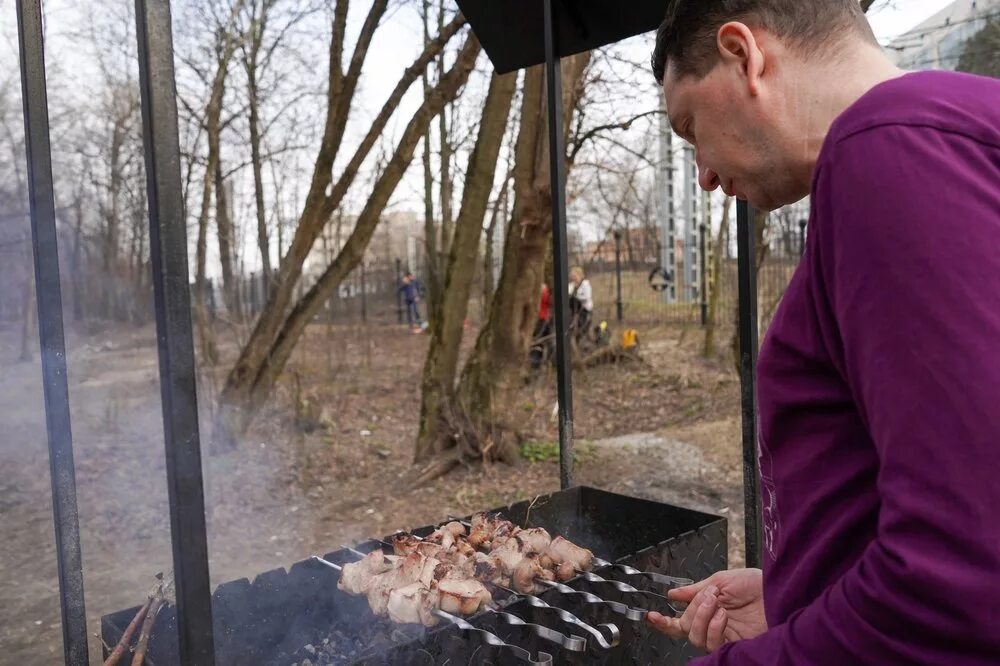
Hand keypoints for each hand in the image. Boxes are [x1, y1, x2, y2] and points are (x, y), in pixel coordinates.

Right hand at [647, 568, 766, 652]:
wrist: (777, 593)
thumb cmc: (755, 584)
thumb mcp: (720, 580)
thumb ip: (695, 589)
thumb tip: (673, 593)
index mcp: (708, 607)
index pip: (681, 620)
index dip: (664, 621)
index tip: (652, 616)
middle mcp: (713, 623)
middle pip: (686, 628)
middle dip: (692, 610)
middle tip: (708, 597)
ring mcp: (722, 634)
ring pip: (695, 637)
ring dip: (701, 618)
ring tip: (716, 604)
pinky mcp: (733, 645)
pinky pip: (712, 643)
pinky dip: (714, 627)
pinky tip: (722, 616)